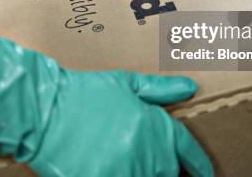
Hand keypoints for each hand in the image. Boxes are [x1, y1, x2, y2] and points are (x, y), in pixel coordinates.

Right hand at [0, 36, 213, 176]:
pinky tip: (103, 166)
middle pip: (167, 173)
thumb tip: (190, 88)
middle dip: (160, 169)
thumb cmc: (83, 93)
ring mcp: (127, 173)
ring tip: (116, 158)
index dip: (200, 166)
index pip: (188, 153)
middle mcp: (149, 154)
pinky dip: (118, 175)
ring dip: (138, 171)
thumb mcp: (124, 83)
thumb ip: (160, 89)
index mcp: (157, 128)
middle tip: (136, 156)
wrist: (44, 110)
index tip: (206, 175)